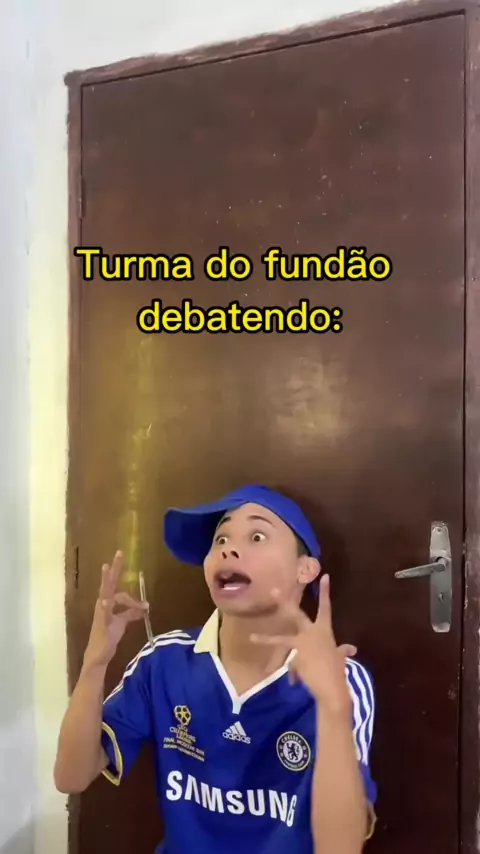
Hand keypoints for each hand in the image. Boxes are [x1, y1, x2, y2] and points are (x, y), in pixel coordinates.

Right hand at [83, 550, 148, 668]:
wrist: (98, 655)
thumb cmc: (108, 637)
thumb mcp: (122, 622)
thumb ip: (131, 613)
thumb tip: (144, 607)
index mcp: (108, 602)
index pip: (118, 587)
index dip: (128, 587)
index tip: (140, 593)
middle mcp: (103, 604)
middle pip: (110, 583)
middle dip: (115, 568)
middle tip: (120, 552)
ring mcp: (101, 613)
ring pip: (105, 593)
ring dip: (106, 581)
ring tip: (106, 567)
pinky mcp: (102, 624)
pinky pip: (104, 614)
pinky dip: (105, 607)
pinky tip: (105, 601)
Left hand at [250, 575, 354, 712]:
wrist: (332, 687)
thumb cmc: (338, 670)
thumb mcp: (339, 657)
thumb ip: (342, 651)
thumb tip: (351, 649)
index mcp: (325, 630)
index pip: (326, 607)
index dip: (325, 592)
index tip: (324, 576)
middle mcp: (312, 633)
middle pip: (295, 615)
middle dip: (283, 602)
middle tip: (273, 590)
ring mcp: (301, 644)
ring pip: (281, 639)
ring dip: (266, 639)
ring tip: (252, 637)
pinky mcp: (294, 657)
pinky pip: (291, 665)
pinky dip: (294, 675)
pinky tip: (295, 683)